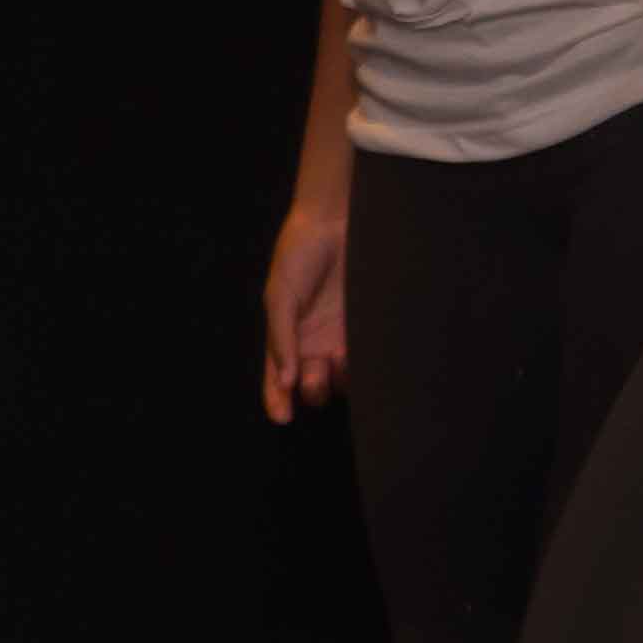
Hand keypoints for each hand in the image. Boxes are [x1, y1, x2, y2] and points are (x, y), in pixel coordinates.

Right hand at [262, 201, 346, 422]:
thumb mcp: (279, 296)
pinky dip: (364, 366)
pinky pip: (365, 356)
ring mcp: (340, 337)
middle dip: (312, 390)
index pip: (277, 380)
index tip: (283, 418)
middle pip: (310, 385)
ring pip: (341, 377)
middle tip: (316, 380)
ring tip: (340, 365)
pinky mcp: (365, 327)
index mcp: (285, 338)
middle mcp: (312, 344)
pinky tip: (361, 363)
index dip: (277, 401)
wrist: (334, 224)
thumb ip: (281, 338)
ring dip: (340, 381)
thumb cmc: (297, 256)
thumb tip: (285, 381)